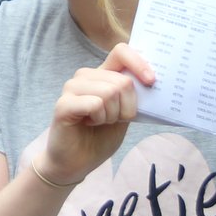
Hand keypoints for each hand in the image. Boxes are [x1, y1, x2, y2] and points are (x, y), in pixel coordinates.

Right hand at [37, 43, 154, 186]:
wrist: (76, 163)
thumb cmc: (100, 137)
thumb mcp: (124, 114)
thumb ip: (132, 96)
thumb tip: (151, 82)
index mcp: (102, 75)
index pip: (121, 51)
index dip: (139, 63)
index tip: (151, 82)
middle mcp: (85, 77)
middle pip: (122, 81)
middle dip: (127, 108)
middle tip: (114, 120)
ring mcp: (71, 88)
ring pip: (109, 92)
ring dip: (112, 115)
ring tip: (99, 122)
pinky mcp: (64, 104)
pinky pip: (95, 104)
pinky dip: (99, 119)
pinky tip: (88, 124)